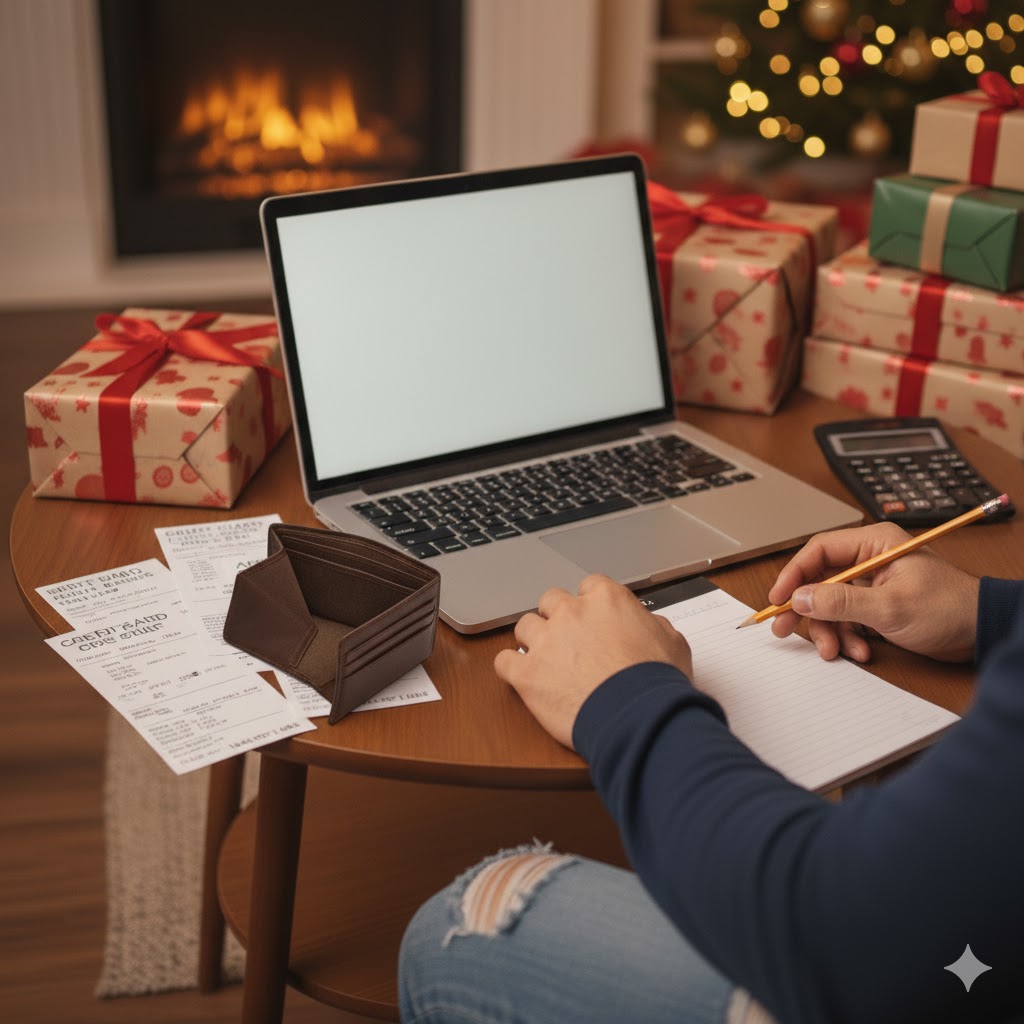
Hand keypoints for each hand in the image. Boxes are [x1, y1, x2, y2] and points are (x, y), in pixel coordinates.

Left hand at [494, 574, 693, 748]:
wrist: (640, 717)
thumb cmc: (658, 683)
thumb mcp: (673, 642)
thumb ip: (653, 625)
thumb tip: (647, 625)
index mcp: (606, 600)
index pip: (589, 586)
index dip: (590, 604)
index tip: (594, 619)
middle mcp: (571, 613)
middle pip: (551, 600)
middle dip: (558, 617)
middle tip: (568, 639)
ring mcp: (546, 642)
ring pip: (525, 626)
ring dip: (532, 640)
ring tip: (544, 658)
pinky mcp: (527, 673)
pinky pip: (504, 661)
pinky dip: (510, 668)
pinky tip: (520, 675)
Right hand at [768, 522, 979, 662]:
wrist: (983, 632)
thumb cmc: (950, 608)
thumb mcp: (890, 607)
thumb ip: (841, 602)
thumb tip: (801, 598)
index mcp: (875, 544)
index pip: (819, 551)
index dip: (794, 574)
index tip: (778, 598)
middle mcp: (871, 560)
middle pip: (820, 580)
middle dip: (807, 609)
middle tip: (784, 628)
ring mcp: (874, 584)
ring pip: (832, 604)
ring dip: (831, 630)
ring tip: (836, 650)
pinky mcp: (878, 605)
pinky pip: (849, 619)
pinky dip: (849, 637)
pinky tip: (861, 651)